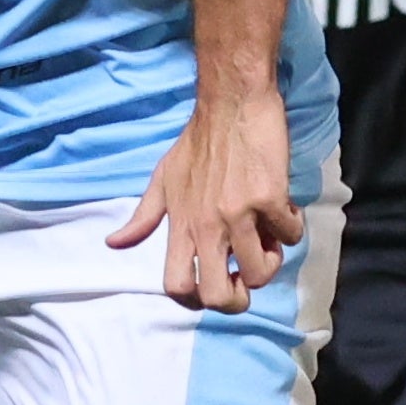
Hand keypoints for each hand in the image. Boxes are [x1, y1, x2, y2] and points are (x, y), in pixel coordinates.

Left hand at [108, 80, 301, 310]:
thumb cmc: (198, 141)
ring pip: (260, 272)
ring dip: (271, 261)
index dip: (196, 301)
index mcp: (180, 225)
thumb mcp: (163, 179)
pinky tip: (284, 209)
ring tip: (269, 237)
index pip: (176, 286)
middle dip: (238, 299)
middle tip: (248, 276)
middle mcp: (206, 226)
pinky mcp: (268, 199)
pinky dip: (291, 228)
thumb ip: (143, 217)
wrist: (231, 102)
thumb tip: (114, 245)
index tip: (214, 287)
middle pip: (217, 295)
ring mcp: (238, 214)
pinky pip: (288, 236)